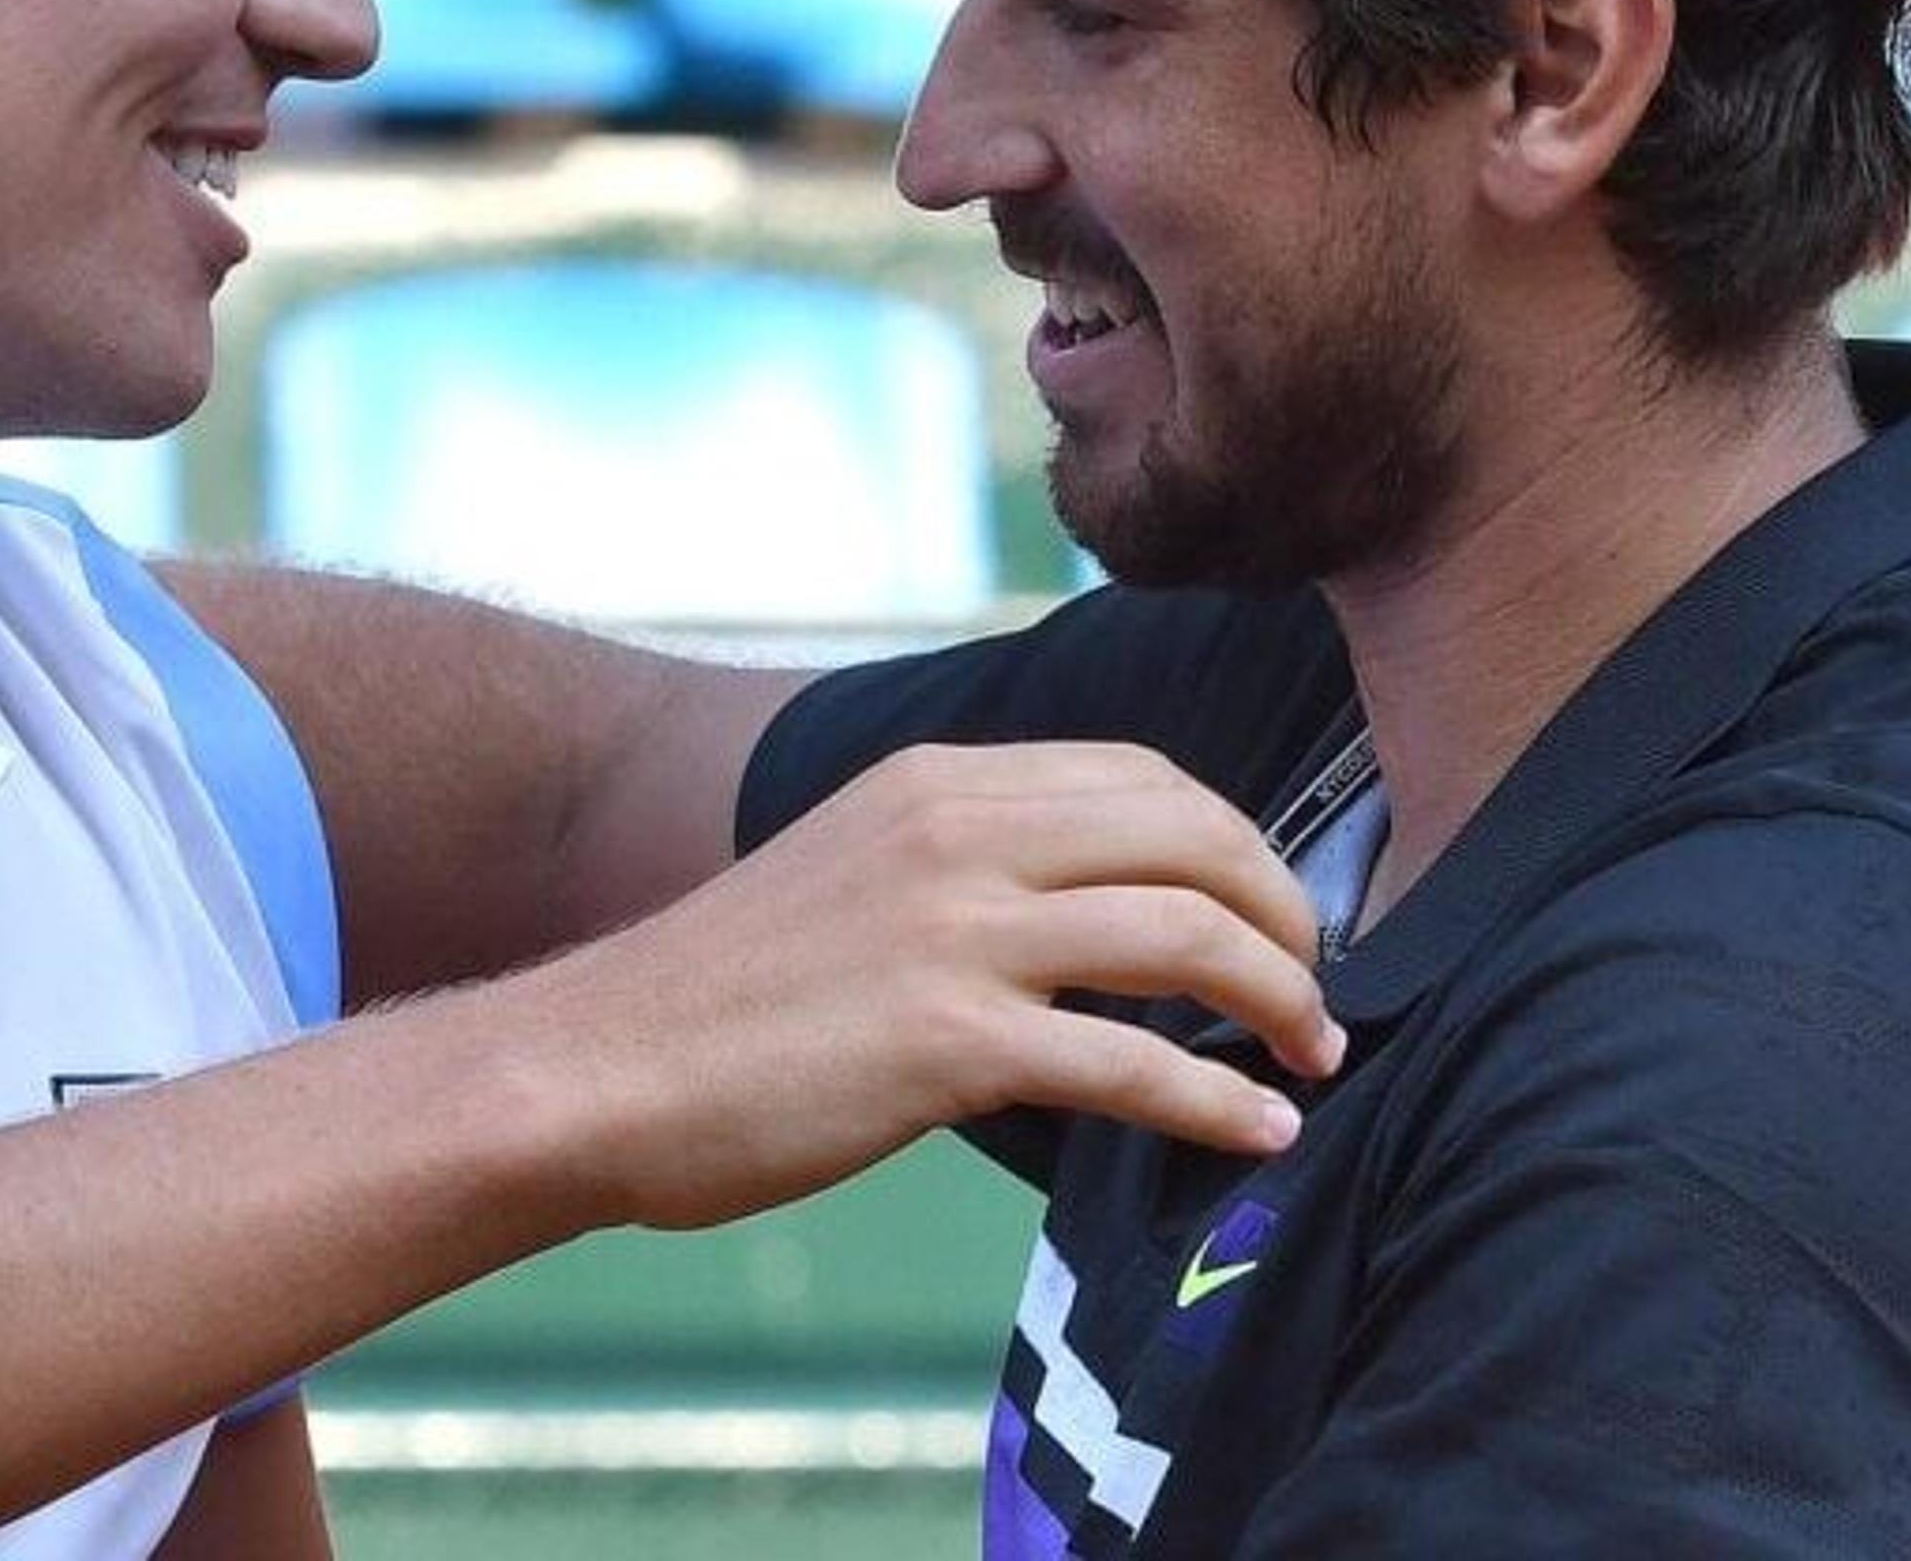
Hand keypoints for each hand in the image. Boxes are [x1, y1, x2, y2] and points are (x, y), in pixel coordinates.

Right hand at [509, 740, 1337, 1231]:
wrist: (592, 1071)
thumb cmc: (715, 1001)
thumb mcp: (847, 874)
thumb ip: (956, 871)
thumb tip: (1079, 923)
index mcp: (935, 783)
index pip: (1144, 778)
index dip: (1239, 845)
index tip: (1274, 916)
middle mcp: (955, 832)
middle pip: (1192, 835)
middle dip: (1286, 911)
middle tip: (1318, 989)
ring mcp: (953, 932)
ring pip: (1185, 935)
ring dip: (1281, 1001)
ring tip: (1312, 1059)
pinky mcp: (946, 1040)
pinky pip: (1133, 1063)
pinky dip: (1218, 1101)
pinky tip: (1257, 1132)